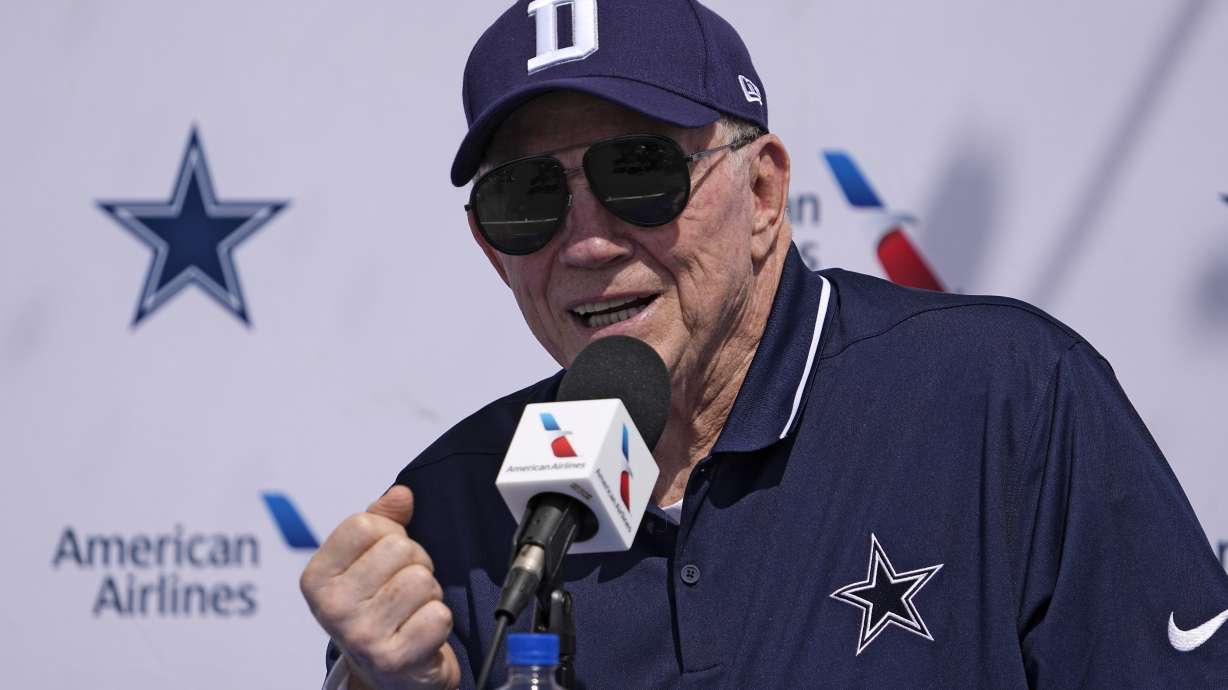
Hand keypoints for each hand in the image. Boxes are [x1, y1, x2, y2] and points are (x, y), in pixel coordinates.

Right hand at [301, 486, 460, 689]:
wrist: (388, 674)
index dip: (389, 534)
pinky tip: (420, 631)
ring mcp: (360, 635)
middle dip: (414, 563)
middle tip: (403, 589)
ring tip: (412, 610)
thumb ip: (382, 520)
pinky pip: (438, 614)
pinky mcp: (392, 659)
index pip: (365, 525)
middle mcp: (332, 607)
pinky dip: (439, 620)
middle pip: (399, 549)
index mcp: (317, 578)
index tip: (385, 559)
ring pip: (422, 580)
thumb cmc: (378, 608)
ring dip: (429, 593)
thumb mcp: (368, 560)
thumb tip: (401, 495)